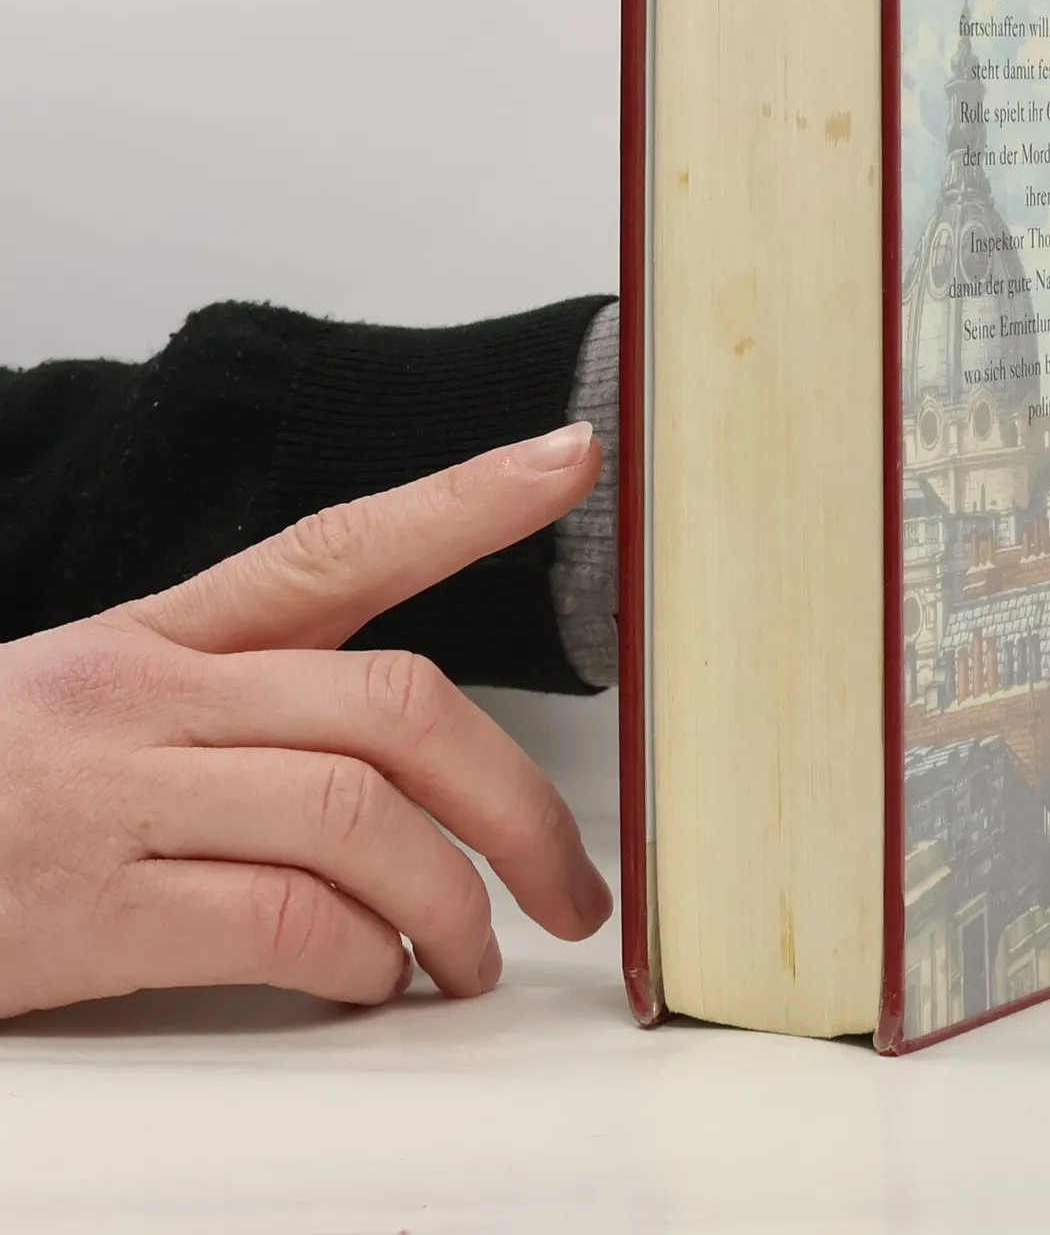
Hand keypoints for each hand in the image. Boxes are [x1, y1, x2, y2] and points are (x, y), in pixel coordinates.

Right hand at [0, 425, 613, 1019]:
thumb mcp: (101, 699)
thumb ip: (251, 700)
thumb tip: (414, 756)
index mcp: (166, 634)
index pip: (342, 543)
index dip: (466, 499)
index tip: (570, 455)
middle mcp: (154, 696)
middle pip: (397, 705)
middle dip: (517, 800)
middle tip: (572, 882)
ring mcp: (121, 797)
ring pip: (359, 819)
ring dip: (454, 903)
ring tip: (474, 957)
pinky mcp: (88, 913)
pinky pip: (282, 923)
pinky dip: (360, 963)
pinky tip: (371, 982)